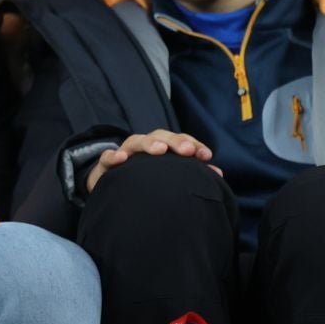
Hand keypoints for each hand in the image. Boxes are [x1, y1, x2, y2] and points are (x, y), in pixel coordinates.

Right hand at [84, 129, 219, 194]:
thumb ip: (189, 172)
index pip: (180, 140)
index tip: (206, 156)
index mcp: (161, 148)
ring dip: (148, 144)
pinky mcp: (106, 165)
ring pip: (136, 141)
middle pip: (160, 136)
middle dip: (175, 141)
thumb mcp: (167, 174)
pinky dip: (113, 155)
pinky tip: (121, 158)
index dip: (194, 145)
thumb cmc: (145, 180)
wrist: (112, 187)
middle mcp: (144, 147)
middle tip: (188, 151)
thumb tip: (218, 175)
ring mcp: (125, 153)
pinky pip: (107, 157)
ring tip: (159, 150)